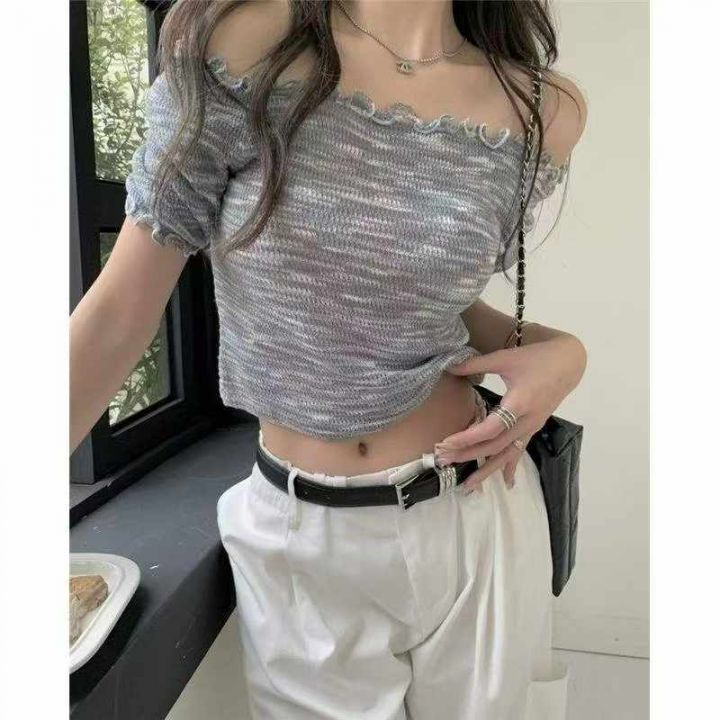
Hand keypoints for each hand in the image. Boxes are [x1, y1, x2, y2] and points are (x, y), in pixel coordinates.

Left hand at [435, 334, 586, 489]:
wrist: (568, 364)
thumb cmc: (536, 359)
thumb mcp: (504, 358)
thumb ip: (476, 364)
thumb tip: (448, 366)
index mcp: (519, 403)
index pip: (490, 429)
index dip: (467, 438)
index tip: (446, 442)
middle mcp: (526, 421)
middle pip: (494, 445)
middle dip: (468, 455)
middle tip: (443, 461)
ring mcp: (531, 427)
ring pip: (507, 454)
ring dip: (487, 470)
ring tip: (468, 486)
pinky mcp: (533, 428)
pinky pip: (520, 451)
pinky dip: (511, 467)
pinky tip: (507, 484)